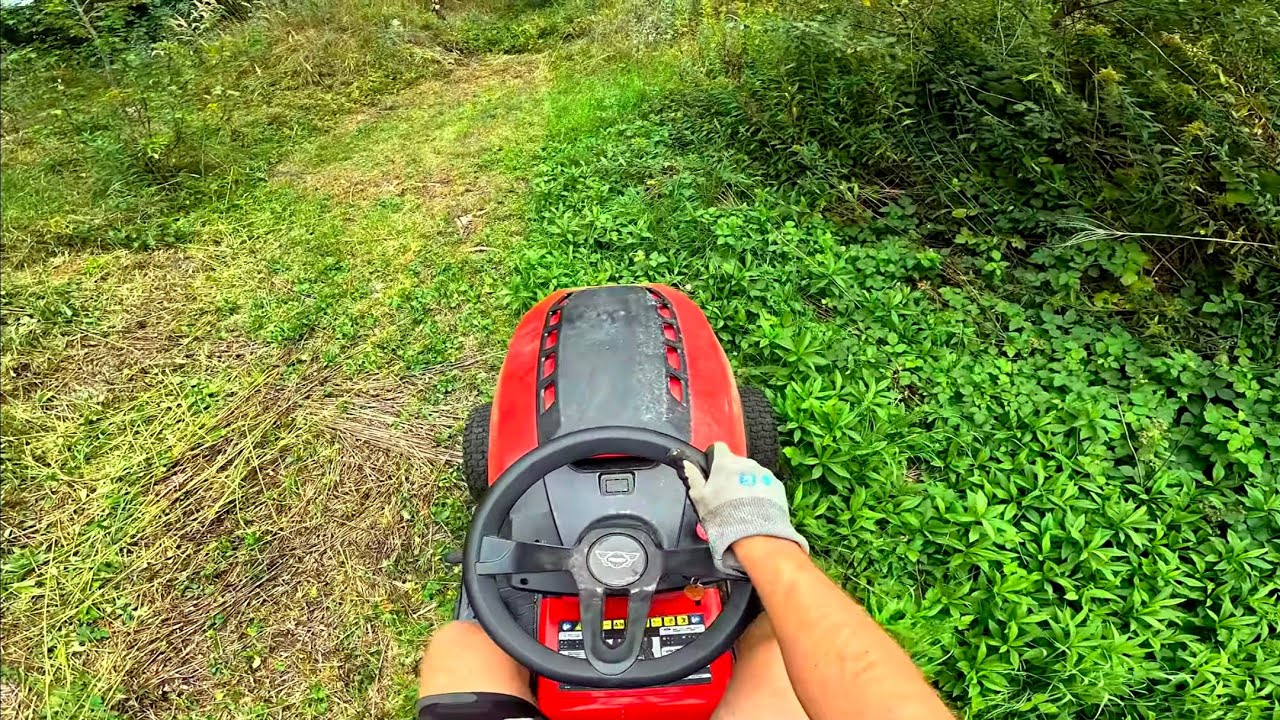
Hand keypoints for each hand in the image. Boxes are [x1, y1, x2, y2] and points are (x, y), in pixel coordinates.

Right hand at [682, 442, 808, 575]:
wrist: (754, 535)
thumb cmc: (723, 515)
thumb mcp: (699, 498)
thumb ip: (693, 477)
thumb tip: (686, 463)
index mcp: (725, 463)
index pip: (719, 448)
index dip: (714, 458)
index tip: (713, 471)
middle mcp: (746, 463)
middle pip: (736, 462)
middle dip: (731, 473)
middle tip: (726, 493)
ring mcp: (764, 473)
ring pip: (752, 472)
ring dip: (746, 482)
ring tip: (742, 504)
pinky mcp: (777, 485)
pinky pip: (765, 483)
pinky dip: (761, 491)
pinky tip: (755, 508)